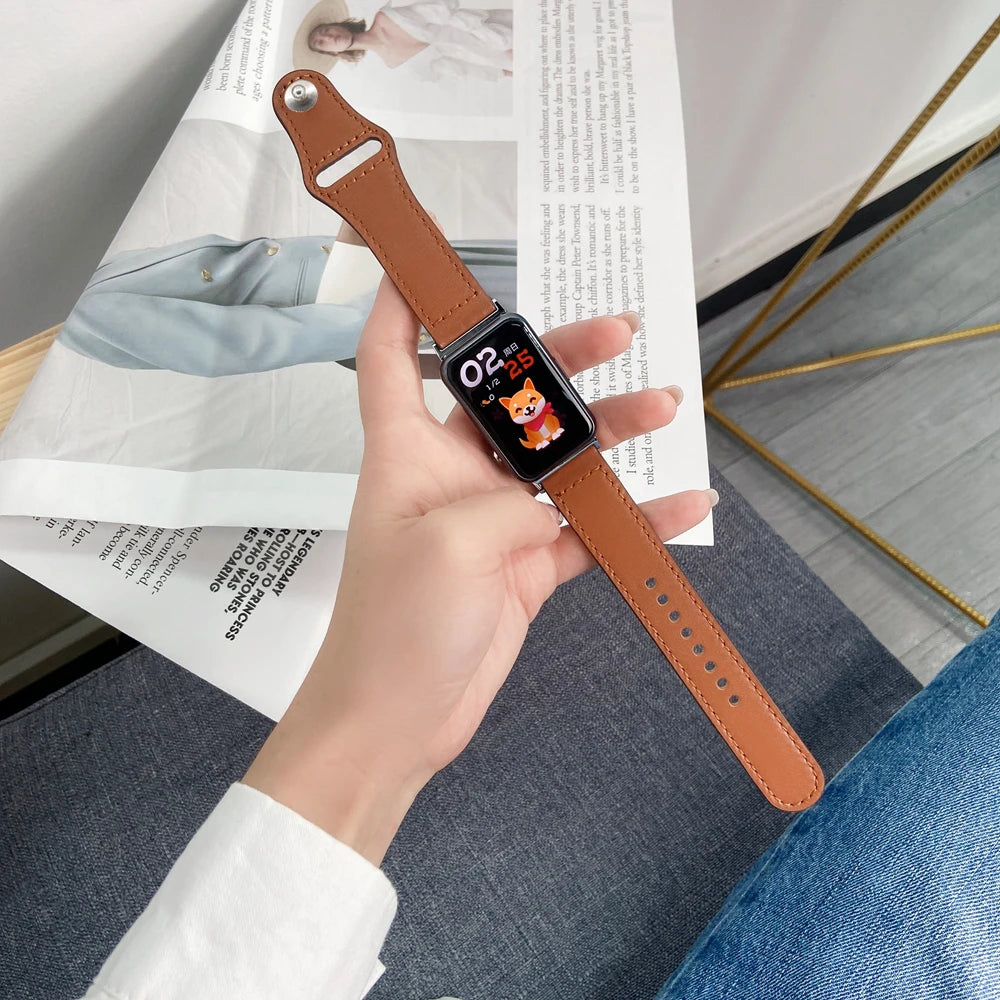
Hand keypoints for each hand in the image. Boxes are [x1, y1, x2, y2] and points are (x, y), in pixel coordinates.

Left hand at [243, 279, 713, 862]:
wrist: (399, 720)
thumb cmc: (394, 627)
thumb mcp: (450, 547)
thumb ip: (510, 505)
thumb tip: (555, 497)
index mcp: (407, 454)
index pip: (390, 361)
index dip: (400, 309)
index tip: (422, 265)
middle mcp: (449, 476)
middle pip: (507, 399)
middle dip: (560, 362)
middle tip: (617, 331)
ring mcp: (492, 520)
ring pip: (557, 459)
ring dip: (609, 434)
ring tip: (664, 408)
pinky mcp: (524, 565)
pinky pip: (584, 529)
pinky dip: (629, 518)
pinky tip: (678, 505)